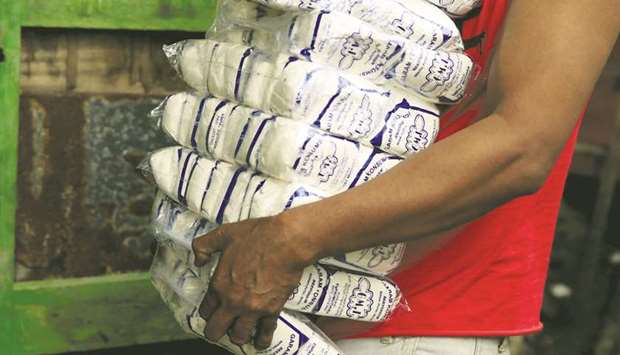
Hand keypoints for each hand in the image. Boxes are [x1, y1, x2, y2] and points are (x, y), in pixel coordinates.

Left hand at [192, 215, 312, 348]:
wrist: (286, 242)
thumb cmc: (256, 236)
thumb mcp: (224, 234)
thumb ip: (205, 246)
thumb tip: (198, 259)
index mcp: (219, 285)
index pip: (205, 310)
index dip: (207, 312)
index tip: (211, 311)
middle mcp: (232, 302)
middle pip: (216, 330)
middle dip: (215, 331)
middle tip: (220, 328)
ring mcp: (252, 309)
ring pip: (239, 336)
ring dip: (238, 335)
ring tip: (240, 333)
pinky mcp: (272, 310)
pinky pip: (265, 333)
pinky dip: (262, 340)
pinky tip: (260, 342)